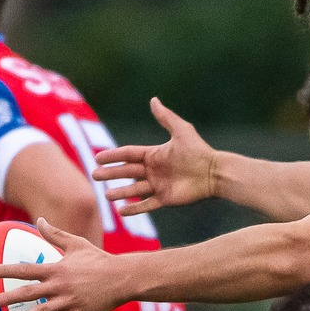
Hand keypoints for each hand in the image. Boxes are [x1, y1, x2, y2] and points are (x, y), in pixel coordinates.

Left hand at [0, 218, 133, 310]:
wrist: (123, 277)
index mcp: (56, 269)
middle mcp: (59, 286)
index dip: (5, 270)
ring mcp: (69, 301)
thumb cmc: (100, 259)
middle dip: (7, 298)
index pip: (25, 269)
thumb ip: (55, 234)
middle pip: (28, 292)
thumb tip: (39, 219)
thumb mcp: (77, 243)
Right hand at [93, 97, 216, 215]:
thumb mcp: (181, 131)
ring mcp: (159, 186)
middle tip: (95, 176)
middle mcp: (154, 170)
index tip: (97, 157)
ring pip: (134, 190)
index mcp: (154, 154)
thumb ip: (166, 117)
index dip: (113, 156)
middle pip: (127, 172)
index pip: (128, 154)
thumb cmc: (199, 151)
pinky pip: (147, 205)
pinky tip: (122, 211)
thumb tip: (153, 99)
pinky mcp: (166, 199)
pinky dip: (135, 208)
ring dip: (120, 192)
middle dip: (111, 174)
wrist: (214, 173)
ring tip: (106, 195)